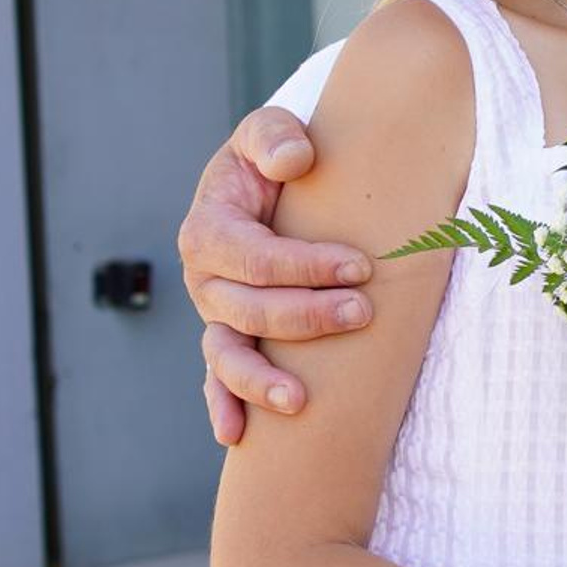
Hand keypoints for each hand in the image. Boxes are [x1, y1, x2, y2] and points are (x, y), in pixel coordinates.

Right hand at [179, 105, 374, 444]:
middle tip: (363, 312)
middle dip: (304, 317)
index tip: (361, 266)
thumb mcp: (270, 132)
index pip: (255, 257)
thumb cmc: (276, 155)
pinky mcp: (229, 335)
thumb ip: (275, 137)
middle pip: (247, 310)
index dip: (305, 266)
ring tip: (300, 400)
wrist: (273, 178)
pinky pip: (218, 377)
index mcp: (208, 228)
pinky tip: (236, 434)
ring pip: (226, 354)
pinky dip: (224, 404)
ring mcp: (214, 313)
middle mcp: (203, 277)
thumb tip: (295, 161)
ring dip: (260, 379)